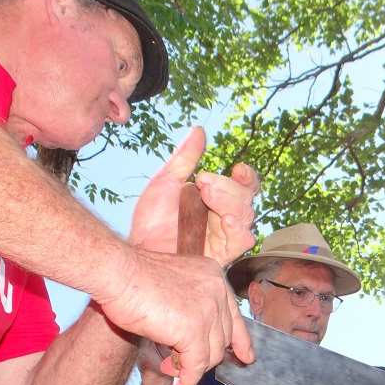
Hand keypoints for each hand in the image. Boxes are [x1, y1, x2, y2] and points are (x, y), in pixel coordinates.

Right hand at [95, 248, 252, 384]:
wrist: (117, 272)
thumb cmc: (132, 277)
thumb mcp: (171, 286)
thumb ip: (188, 306)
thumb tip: (189, 341)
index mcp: (213, 276)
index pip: (234, 314)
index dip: (240, 340)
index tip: (245, 357)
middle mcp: (217, 291)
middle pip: (223, 339)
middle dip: (204, 357)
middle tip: (178, 363)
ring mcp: (208, 310)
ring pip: (212, 355)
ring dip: (190, 368)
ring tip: (168, 367)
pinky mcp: (193, 330)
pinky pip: (196, 367)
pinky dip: (187, 381)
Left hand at [128, 127, 258, 266]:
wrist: (137, 246)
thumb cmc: (150, 219)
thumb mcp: (166, 182)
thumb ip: (184, 159)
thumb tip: (199, 130)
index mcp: (217, 199)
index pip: (244, 186)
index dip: (247, 177)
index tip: (237, 169)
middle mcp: (224, 217)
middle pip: (246, 199)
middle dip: (228, 187)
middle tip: (203, 182)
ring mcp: (224, 236)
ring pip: (246, 217)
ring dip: (230, 202)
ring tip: (207, 194)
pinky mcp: (221, 254)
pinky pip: (242, 241)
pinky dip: (237, 228)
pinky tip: (225, 219)